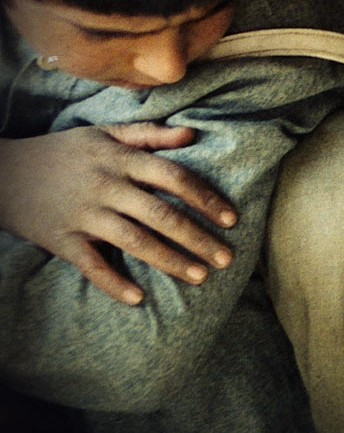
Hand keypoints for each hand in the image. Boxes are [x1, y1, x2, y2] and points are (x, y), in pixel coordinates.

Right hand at [0, 123, 235, 304]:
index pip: (173, 177)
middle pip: (161, 215)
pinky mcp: (61, 239)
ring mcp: (83, 214)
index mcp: (120, 160)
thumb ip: (149, 135)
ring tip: (200, 277)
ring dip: (170, 261)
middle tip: (227, 259)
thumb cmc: (62, 153)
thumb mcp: (103, 134)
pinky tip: (138, 298)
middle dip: (198, 238)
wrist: (0, 172)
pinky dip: (113, 283)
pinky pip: (90, 265)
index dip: (205, 198)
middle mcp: (105, 186)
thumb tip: (192, 134)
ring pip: (134, 241)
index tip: (231, 219)